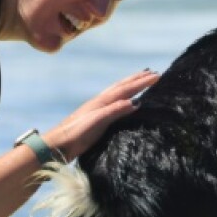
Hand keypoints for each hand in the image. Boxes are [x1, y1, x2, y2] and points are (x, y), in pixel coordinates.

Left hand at [42, 69, 157, 159]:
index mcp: (103, 101)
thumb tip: (135, 102)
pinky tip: (124, 99)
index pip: (126, 89)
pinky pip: (114, 100)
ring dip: (130, 84)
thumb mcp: (97, 122)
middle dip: (137, 79)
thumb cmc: (77, 134)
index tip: (157, 76)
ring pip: (118, 91)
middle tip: (152, 72)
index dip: (142, 82)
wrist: (59, 143)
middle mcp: (101, 101)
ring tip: (139, 80)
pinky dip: (123, 95)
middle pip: (122, 86)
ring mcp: (97, 107)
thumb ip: (114, 111)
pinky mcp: (96, 116)